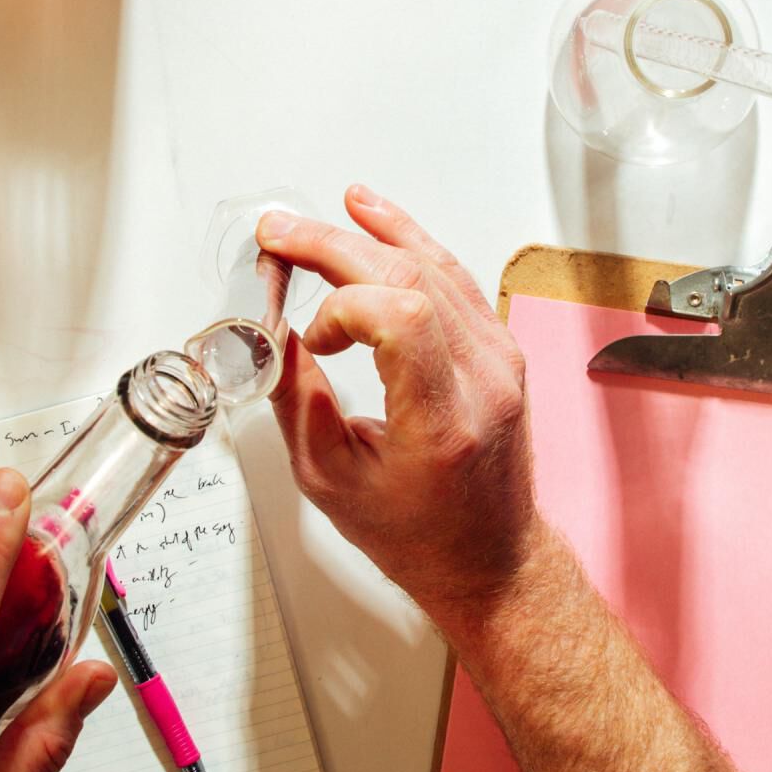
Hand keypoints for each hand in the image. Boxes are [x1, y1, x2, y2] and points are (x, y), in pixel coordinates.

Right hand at [256, 186, 541, 624]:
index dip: (342, 308)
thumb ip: (297, 400)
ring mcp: (500, 360)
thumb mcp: (332, 480)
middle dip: (334, 246)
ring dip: (371, 233)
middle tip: (281, 232)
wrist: (490, 558)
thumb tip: (270, 332)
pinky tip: (378, 221)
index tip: (312, 335)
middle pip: (411, 279)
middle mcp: (483, 382)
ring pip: (436, 267)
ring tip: (322, 213)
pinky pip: (455, 279)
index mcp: (443, 422)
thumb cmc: (419, 534)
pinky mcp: (501, 349)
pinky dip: (411, 245)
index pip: (402, 318)